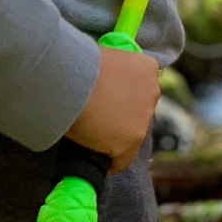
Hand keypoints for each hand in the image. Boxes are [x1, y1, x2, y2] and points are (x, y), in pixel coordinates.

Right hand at [68, 44, 159, 173]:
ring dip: (115, 139)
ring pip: (131, 137)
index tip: (107, 104)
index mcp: (147, 67)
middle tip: (97, 120)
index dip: (122, 98)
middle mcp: (152, 91)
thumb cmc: (76, 64)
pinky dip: (109, 162)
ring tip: (90, 139)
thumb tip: (102, 84)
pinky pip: (121, 160)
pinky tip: (93, 159)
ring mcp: (144, 118)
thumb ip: (111, 72)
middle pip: (138, 113)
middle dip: (121, 118)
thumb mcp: (101, 59)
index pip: (140, 89)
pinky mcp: (132, 141)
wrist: (68, 79)